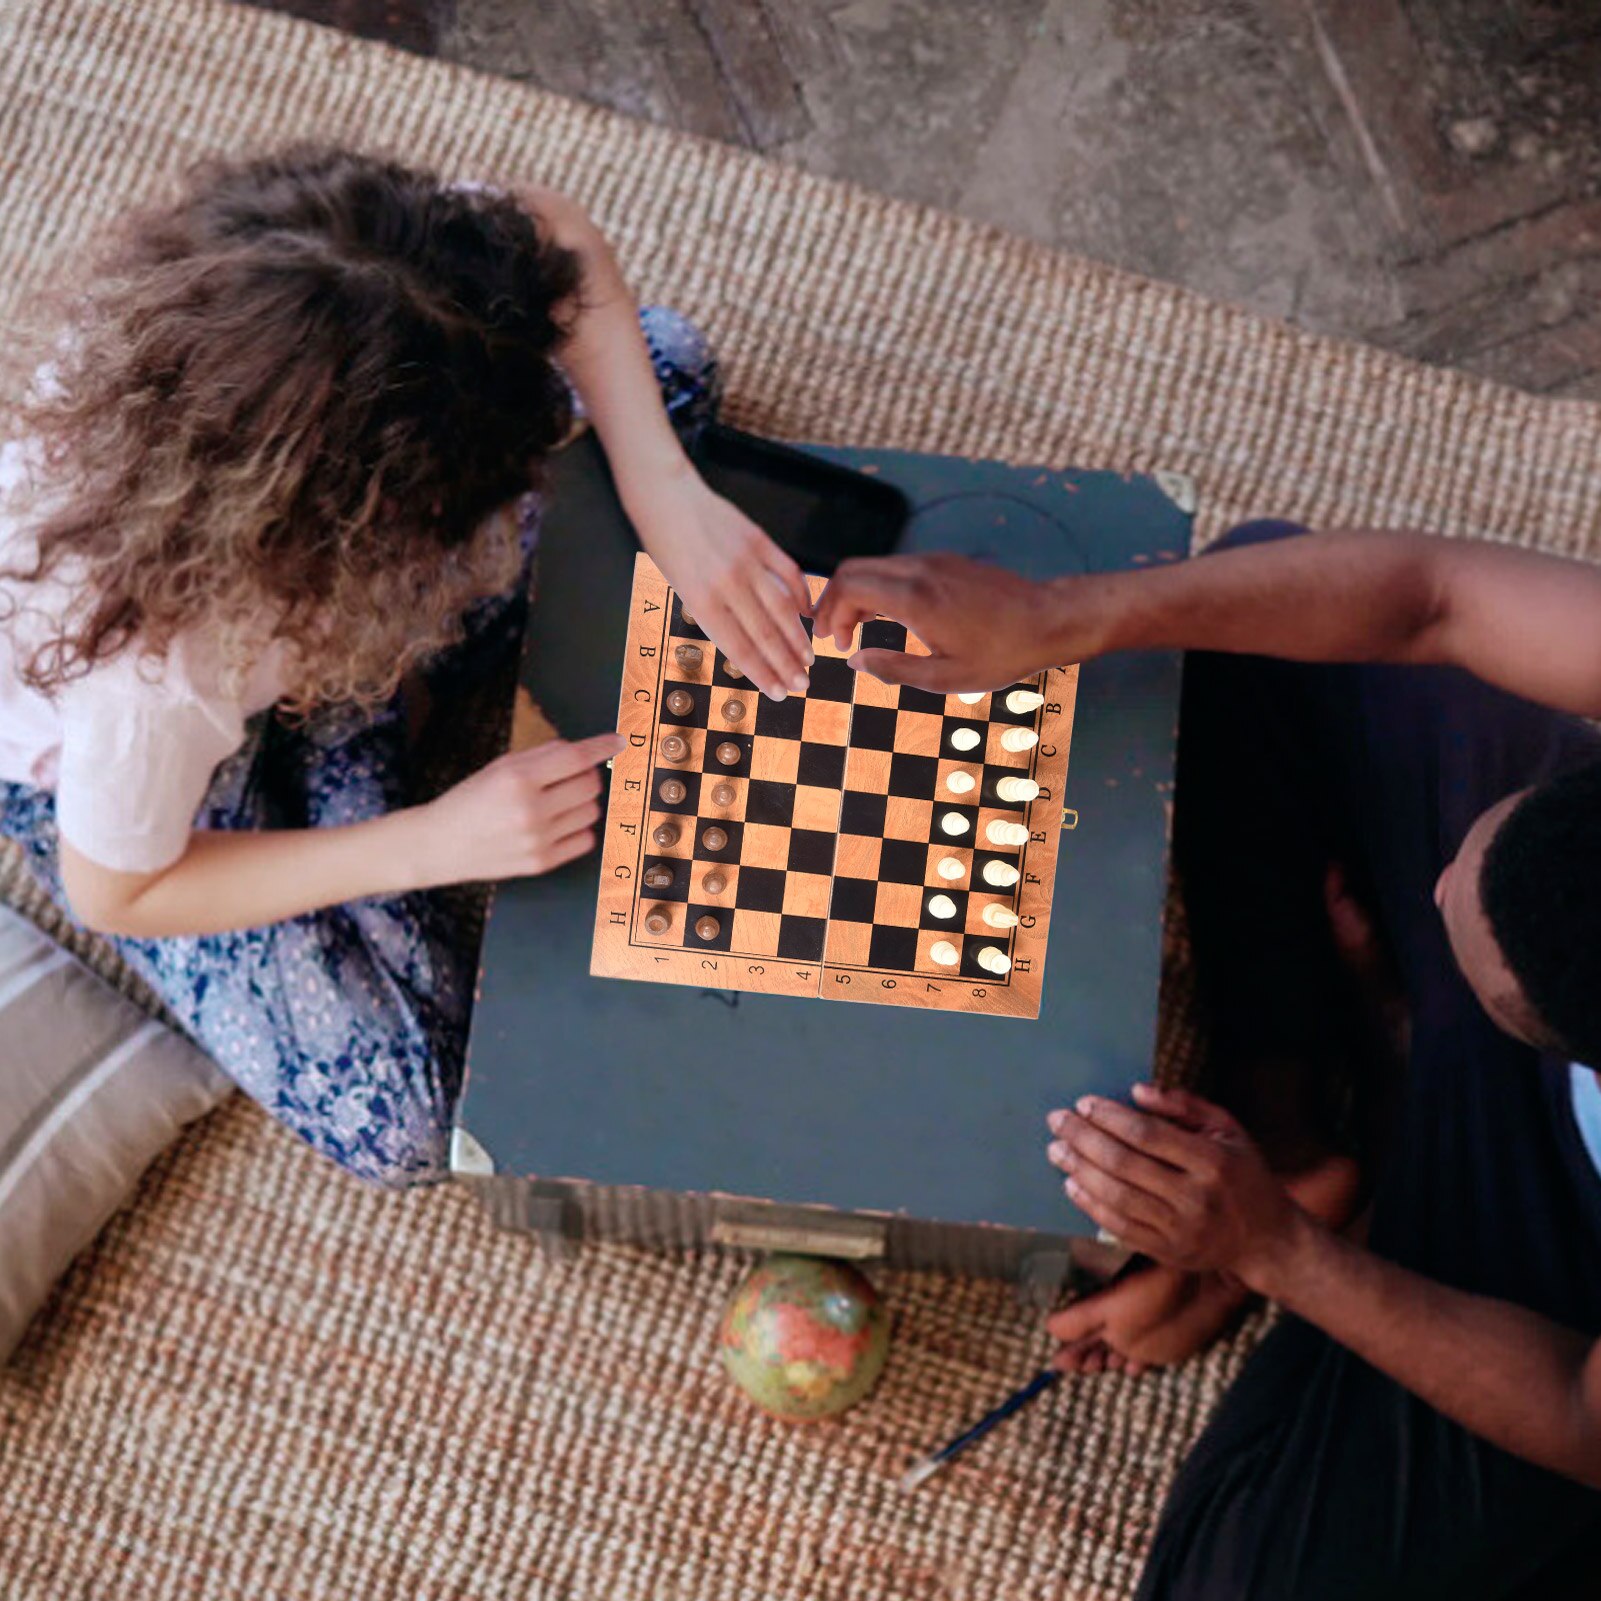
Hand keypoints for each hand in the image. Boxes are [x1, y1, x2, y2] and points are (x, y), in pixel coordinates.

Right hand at [414, 731, 622, 885]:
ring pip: (591, 812)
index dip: (602, 746)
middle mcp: (529, 810)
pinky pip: (585, 840)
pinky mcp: (542, 863)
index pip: (575, 758)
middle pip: (590, 785)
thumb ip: (542, 756)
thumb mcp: (499, 767)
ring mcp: (537, 840)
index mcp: (516, 779)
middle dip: (586, 776)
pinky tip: (557, 824)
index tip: (619, 742)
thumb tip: (584, 750)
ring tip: (556, 803)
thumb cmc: (471, 801)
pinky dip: (578, 829)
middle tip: (567, 778)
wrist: (440, 845)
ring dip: (581, 803)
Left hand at [631, 469, 812, 700]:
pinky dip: (801, 594)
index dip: (762, 674)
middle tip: (802, 684)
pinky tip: (808, 613)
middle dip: (786, 664)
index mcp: (701, 600)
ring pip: (782, 607)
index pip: (739, 647)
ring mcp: (746, 561)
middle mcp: (726, 583)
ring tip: (808, 659)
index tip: (779, 693)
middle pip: (765, 633)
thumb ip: (713, 612)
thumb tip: (745, 639)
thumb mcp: (681, 587)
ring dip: (797, 637)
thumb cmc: (666, 545)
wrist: (665, 497)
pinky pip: (788, 572)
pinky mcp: (759, 540)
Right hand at [811, 554, 1112, 691]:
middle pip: (853, 569)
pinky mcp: (945, 562)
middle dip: (834, 601)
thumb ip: (894, 669)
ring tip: (858, 631)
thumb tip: (856, 661)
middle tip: (833, 636)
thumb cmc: (1001, 654)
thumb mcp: (945, 677)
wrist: (1048, 621)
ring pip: (875, 567)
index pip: (848, 586)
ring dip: (857, 595)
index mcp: (915, 598)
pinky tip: (887, 617)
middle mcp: (920, 570)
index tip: (831, 642)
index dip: (828, 613)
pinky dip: (880, 588)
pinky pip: (897, 568)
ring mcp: (933, 561)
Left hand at [1045, 1084, 1304, 1289]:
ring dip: (1079, 1170)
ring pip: (1116, 1196)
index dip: (1110, 1117)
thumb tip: (1135, 1091)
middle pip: (1124, 1164)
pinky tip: (1072, 1184)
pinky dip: (1090, 1205)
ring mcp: (1180, 1230)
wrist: (1267, 1239)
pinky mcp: (1167, 1252)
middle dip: (1083, 1138)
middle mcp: (1195, 1198)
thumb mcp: (1227, 1130)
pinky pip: (1118, 1227)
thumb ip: (1184, 1106)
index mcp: (1212, 1162)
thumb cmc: (1243, 1172)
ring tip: (1057, 1149)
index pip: (1148, 1135)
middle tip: (1057, 1120)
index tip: (1083, 1103)